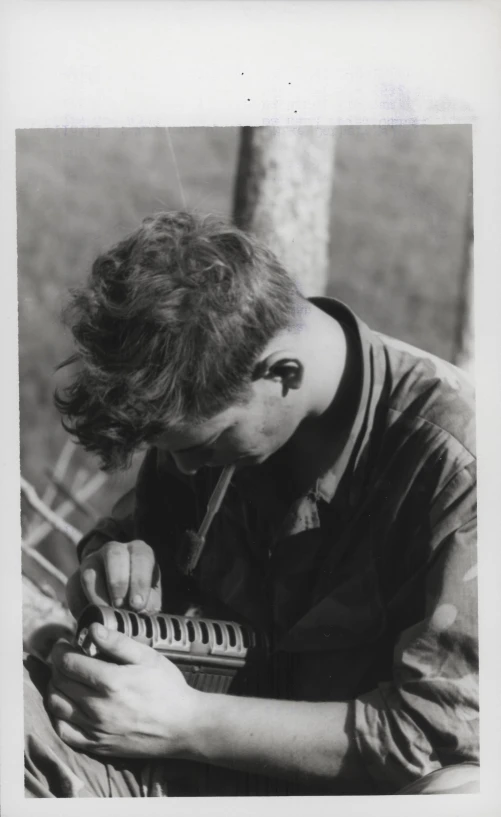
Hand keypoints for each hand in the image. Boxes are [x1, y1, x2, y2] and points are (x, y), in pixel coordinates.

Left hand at [47, 623, 199, 757]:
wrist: (183, 726)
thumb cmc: (167, 687)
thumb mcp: (148, 656)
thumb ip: (118, 642)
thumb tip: (91, 629)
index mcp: (110, 681)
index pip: (68, 663)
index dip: (60, 650)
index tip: (64, 644)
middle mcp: (98, 707)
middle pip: (60, 682)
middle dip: (57, 666)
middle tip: (66, 658)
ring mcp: (96, 729)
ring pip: (57, 706)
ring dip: (54, 688)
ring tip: (64, 678)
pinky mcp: (97, 745)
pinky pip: (64, 732)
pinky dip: (58, 716)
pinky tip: (66, 705)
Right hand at [66, 540, 161, 618]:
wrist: (119, 593)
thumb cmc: (139, 594)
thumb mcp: (150, 597)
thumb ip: (149, 604)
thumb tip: (142, 612)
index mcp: (138, 551)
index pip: (141, 558)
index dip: (139, 581)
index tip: (138, 605)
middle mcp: (115, 550)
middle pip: (114, 555)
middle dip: (117, 582)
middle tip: (120, 606)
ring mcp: (92, 561)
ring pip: (90, 573)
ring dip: (97, 596)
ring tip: (105, 614)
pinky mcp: (75, 575)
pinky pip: (72, 588)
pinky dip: (79, 606)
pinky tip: (90, 618)